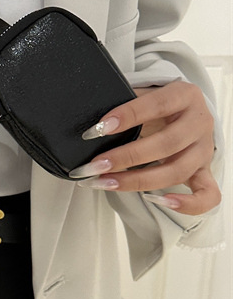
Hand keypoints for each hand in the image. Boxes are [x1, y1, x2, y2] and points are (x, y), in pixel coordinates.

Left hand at [70, 80, 219, 215]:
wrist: (184, 111)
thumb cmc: (157, 105)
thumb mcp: (142, 95)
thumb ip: (123, 104)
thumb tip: (91, 127)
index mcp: (185, 96)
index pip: (158, 105)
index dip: (128, 116)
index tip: (98, 129)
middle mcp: (199, 123)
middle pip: (166, 144)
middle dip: (125, 157)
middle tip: (95, 165)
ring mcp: (203, 150)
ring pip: (177, 171)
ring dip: (137, 181)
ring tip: (104, 183)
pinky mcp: (204, 172)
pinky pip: (207, 195)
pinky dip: (186, 203)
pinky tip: (156, 201)